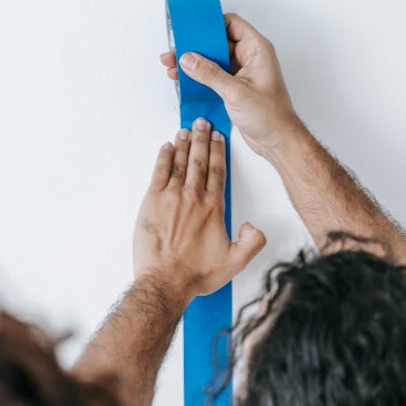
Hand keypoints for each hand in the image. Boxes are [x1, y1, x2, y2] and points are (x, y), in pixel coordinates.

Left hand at [133, 119, 264, 299]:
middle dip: (202, 139)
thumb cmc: (196, 274)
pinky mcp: (152, 202)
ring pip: (180, 163)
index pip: (218, 171)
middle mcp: (194, 198)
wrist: (166, 282)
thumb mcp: (235, 262)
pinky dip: (163, 157)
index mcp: (214, 208)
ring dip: (184, 144)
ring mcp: (171, 197)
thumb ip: (252, 242)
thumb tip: (253, 226)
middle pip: (199, 161)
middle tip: (203, 123)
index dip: (218, 152)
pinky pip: (159, 172)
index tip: (218, 137)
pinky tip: (166, 148)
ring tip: (187, 129)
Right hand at [160, 13, 301, 160]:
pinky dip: (200, 77)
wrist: (277, 141)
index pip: (231, 24)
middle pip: (218, 42)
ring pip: (214, 60)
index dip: (211, 24)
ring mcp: (242, 73)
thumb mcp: (236, 92)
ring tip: (174, 65)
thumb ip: (210, 74)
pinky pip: (214, 76)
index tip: (192, 27)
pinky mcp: (235, 88)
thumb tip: (189, 59)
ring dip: (195, 63)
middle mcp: (249, 58)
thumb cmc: (271, 116)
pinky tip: (186, 80)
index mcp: (256, 50)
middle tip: (177, 50)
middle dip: (197, 46)